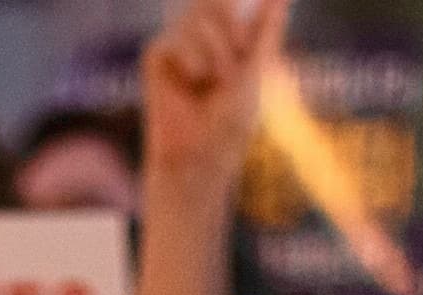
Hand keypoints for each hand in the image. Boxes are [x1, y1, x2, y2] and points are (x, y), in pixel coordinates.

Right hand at [141, 0, 278, 195]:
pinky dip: (193, 61)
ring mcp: (177, 43)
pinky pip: (175, 38)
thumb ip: (266, 29)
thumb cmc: (231, 119)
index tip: (241, 40)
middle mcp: (201, 36)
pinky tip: (193, 83)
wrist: (202, 152)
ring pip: (197, 19)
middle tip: (237, 56)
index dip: (236, 3)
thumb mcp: (256, 67)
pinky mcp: (156, 55)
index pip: (230, 2)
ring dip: (216, 51)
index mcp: (228, 37)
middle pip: (215, 1)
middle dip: (232, 27)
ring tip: (214, 82)